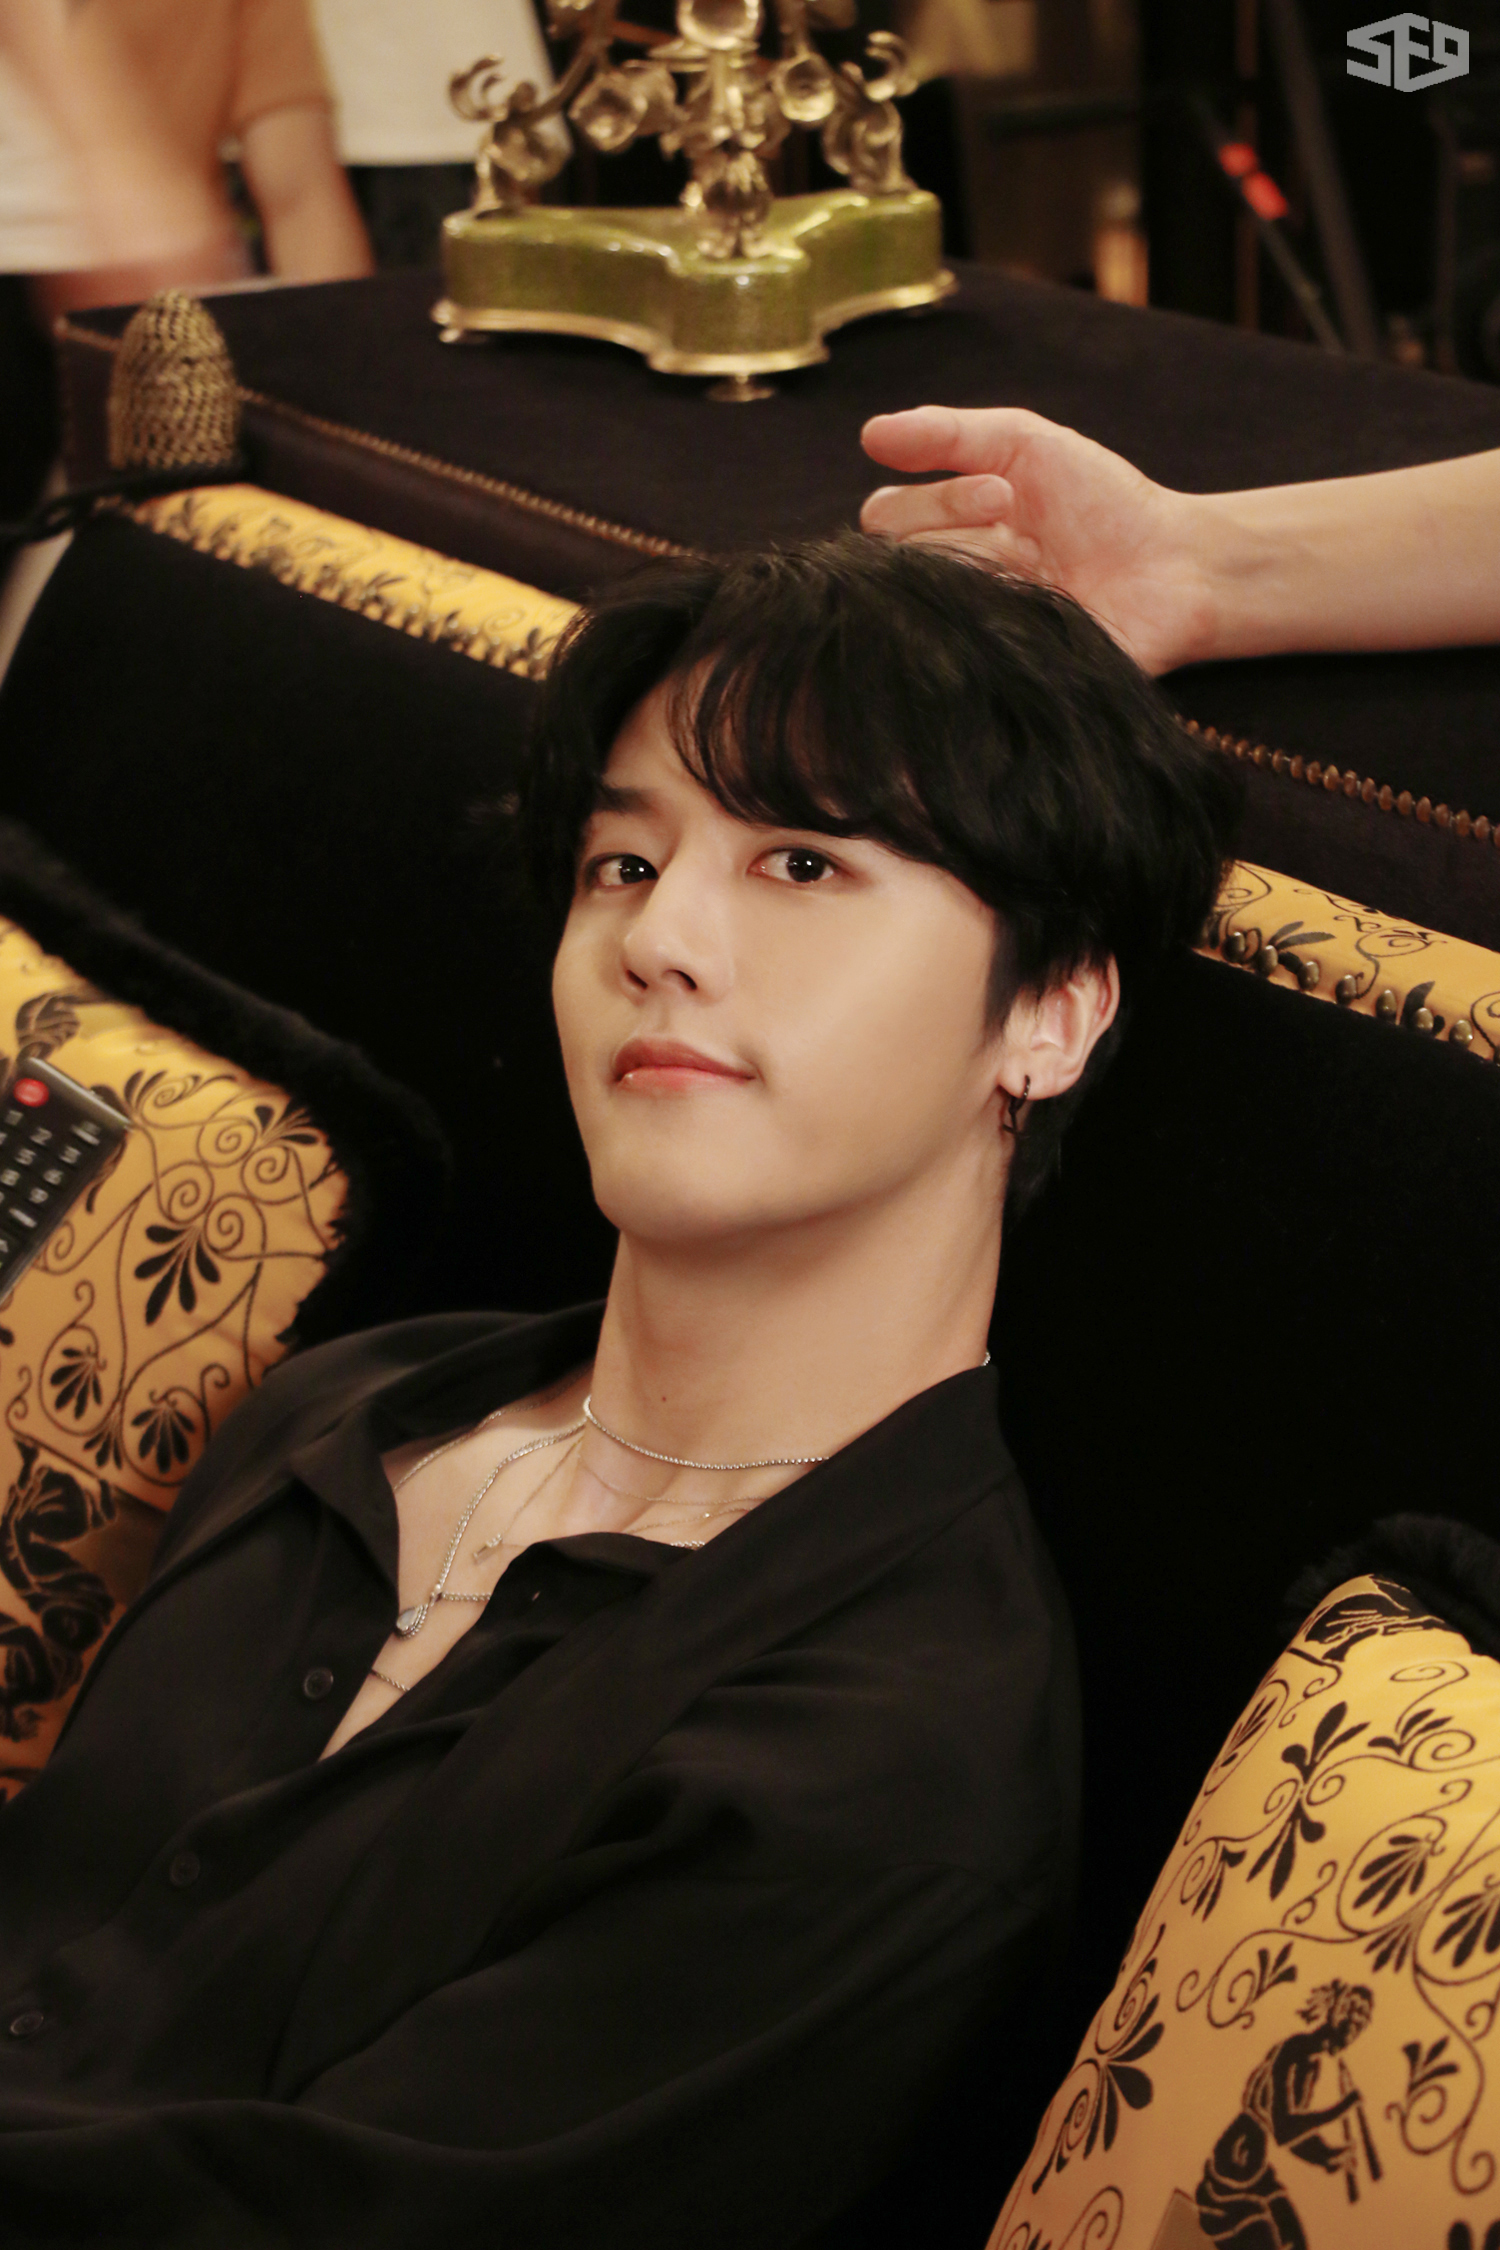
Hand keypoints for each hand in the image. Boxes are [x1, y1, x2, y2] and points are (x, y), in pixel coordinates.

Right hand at [860, 405, 1217, 675]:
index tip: (1002, 493)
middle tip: (1018, 525)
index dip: (933, 501)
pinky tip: (1030, 610)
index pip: (885, 517)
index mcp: (946, 526)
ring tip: (1034, 567)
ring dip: (974, 575)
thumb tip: (869, 434)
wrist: (1171, 569)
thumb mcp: (1025, 443)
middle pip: (893, 560)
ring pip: (915, 607)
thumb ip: (949, 434)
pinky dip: (983, 629)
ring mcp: (964, 626)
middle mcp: (945, 577)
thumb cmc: (1104, 504)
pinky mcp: (988, 671)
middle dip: (955, 532)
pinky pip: (947, 659)